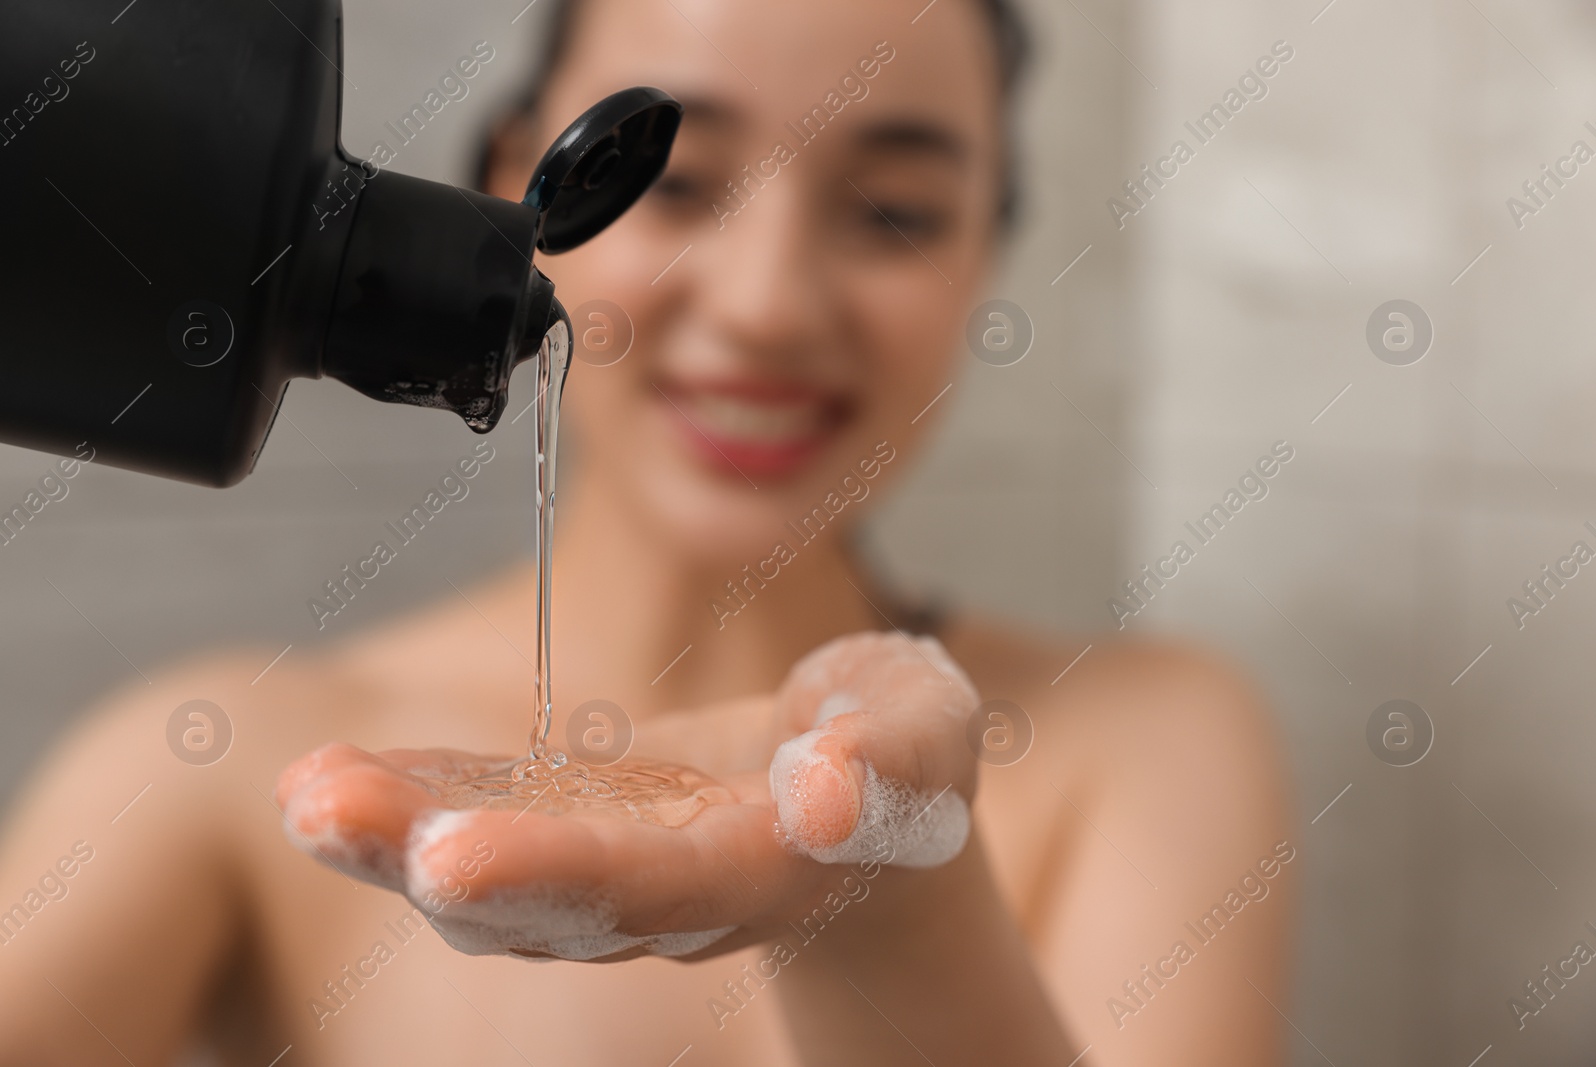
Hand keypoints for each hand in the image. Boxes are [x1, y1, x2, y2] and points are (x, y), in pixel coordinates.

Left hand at [274, 632, 979, 962]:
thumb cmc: (895, 750)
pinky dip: (404, 804)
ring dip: (390, 839)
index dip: (558, 870)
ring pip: (492, 875)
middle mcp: (668, 896)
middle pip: (548, 899)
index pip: (659, 882)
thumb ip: (889, 757)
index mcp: (762, 870)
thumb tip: (826, 790)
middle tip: (327, 812)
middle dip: (435, 861)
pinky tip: (324, 779)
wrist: (852, 794)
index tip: (447, 857)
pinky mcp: (564, 823)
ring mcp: (604, 868)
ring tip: (305, 791)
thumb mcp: (923, 725)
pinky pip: (478, 820)